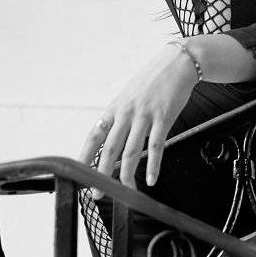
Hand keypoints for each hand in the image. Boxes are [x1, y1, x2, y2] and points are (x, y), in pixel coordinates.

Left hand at [79, 43, 198, 190]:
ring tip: (126, 192)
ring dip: (127, 175)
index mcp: (115, 109)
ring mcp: (144, 115)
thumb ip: (123, 118)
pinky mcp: (163, 117)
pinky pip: (156, 146)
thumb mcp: (131, 97)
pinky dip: (153, 165)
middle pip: (109, 148)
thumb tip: (116, 139)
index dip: (85, 155)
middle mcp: (126, 113)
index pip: (94, 136)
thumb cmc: (154, 81)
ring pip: (131, 150)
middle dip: (102, 173)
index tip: (79, 172)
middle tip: (98, 192)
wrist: (177, 63)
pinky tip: (151, 178)